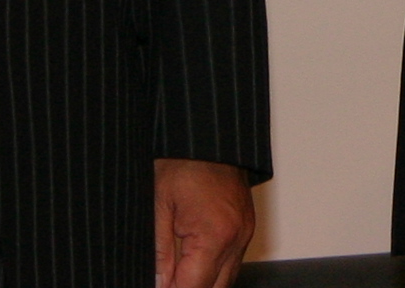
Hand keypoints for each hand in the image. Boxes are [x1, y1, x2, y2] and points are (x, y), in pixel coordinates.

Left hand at [154, 157, 255, 287]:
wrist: (209, 133)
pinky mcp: (247, 225)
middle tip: (166, 281)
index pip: (193, 287)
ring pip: (227, 279)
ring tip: (177, 275)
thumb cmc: (183, 160)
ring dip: (203, 282)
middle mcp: (236, 238)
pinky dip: (214, 268)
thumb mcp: (159, 205)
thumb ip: (159, 251)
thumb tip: (157, 282)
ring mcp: (245, 232)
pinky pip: (233, 261)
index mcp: (214, 235)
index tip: (159, 286)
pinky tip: (193, 263)